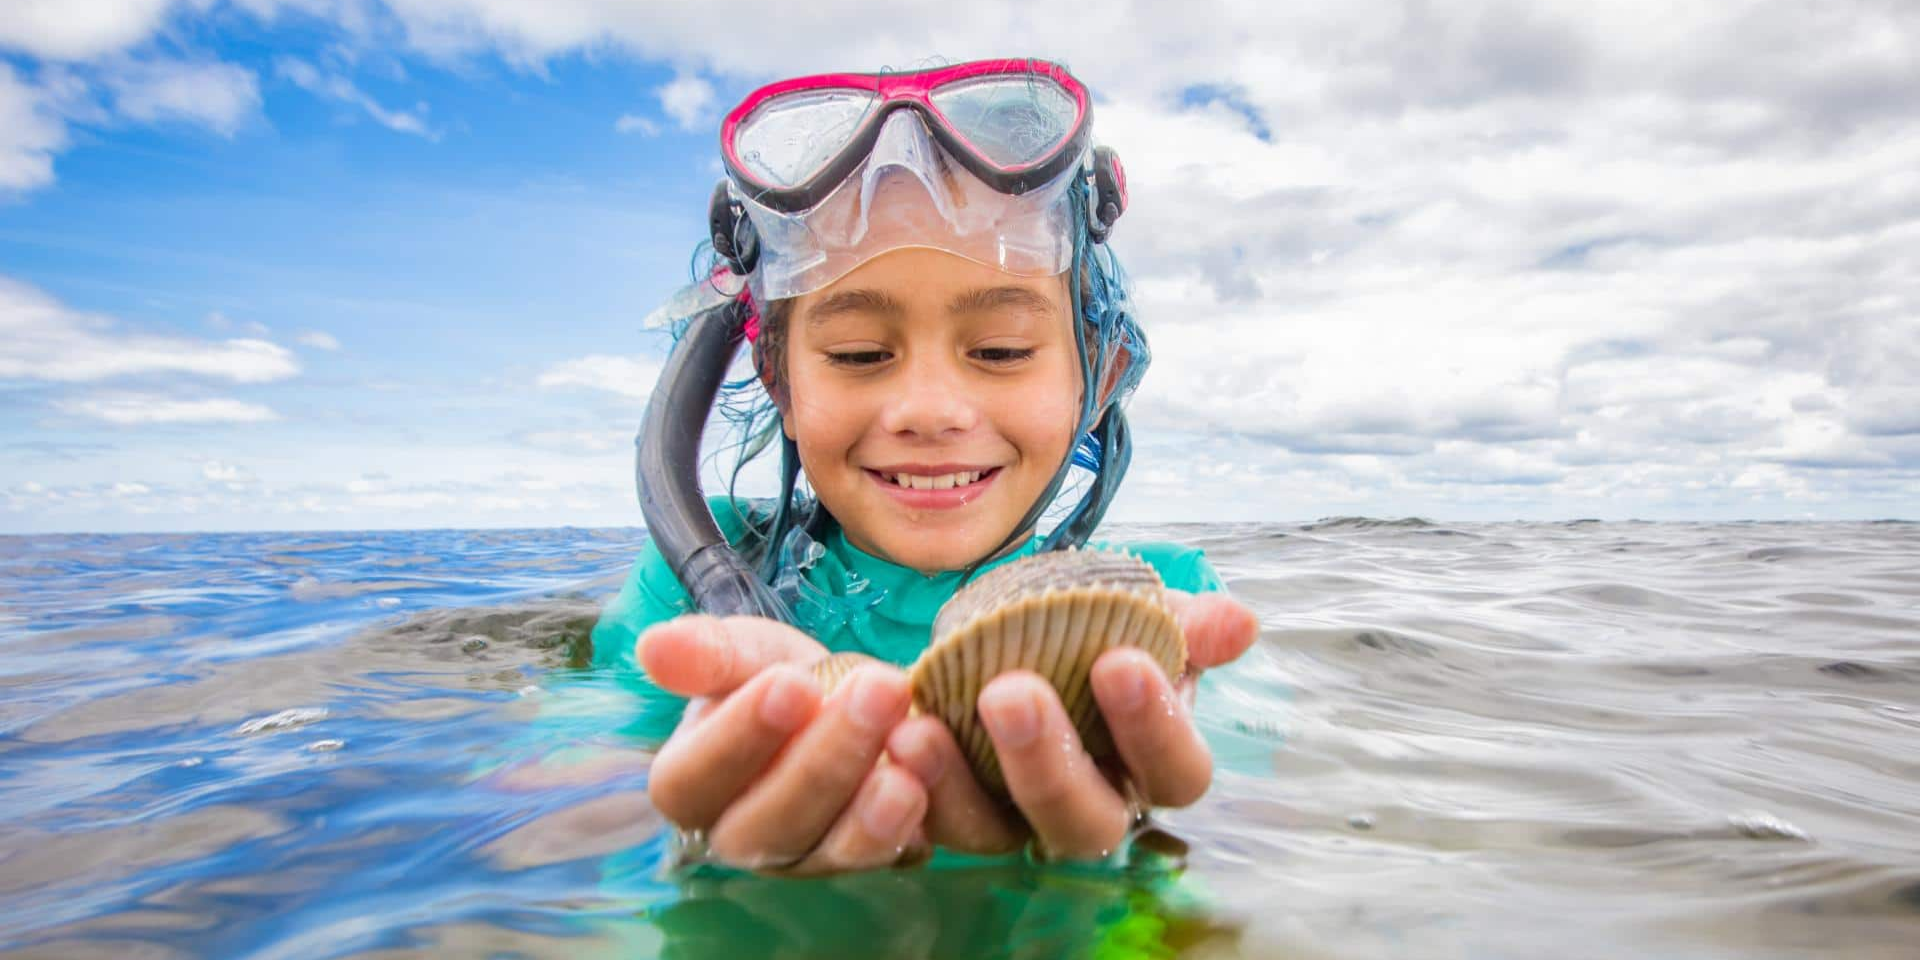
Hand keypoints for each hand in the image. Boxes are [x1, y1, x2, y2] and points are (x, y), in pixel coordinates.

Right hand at [640, 614, 928, 874]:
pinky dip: (913, 821)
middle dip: (825, 758)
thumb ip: (708, 654)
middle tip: (877, 691)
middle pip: (768, 824)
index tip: (792, 683)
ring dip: (872, 805)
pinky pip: (889, 857)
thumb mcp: (750, 652)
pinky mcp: (871, 859)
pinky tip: (930, 781)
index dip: (740, 736)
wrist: (859, 699)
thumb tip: (653, 646)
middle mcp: (742, 837)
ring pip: (830, 850)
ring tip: (912, 749)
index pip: (694, 780)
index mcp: (694, 784)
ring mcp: (809, 857)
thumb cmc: (792, 680)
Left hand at [885, 590, 1258, 858]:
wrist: (1015, 634)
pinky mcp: (955, 814)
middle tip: (1011, 691)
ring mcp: (1019, 818)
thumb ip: (1183, 624)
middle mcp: (1093, 806)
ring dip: (961, 783)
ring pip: (1000, 833)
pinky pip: (931, 820)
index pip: (1176, 772)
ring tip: (925, 727)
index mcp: (1152, 763)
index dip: (1155, 726)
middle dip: (1049, 759)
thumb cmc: (1090, 633)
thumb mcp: (1136, 616)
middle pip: (1088, 821)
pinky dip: (910, 783)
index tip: (1120, 660)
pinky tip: (894, 732)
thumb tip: (1239, 623)